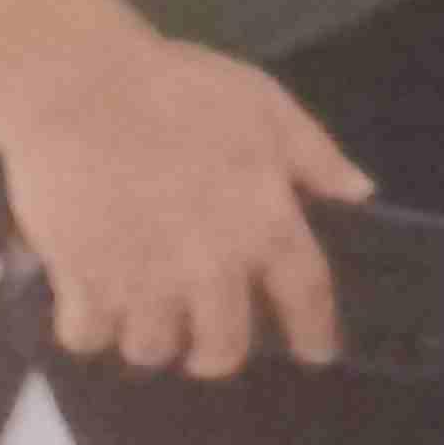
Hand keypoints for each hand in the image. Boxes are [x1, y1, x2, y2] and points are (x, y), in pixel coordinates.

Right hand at [0, 29, 370, 376]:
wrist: (84, 89)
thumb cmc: (181, 89)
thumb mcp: (267, 107)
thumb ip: (316, 156)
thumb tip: (360, 192)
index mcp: (265, 225)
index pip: (307, 297)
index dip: (316, 333)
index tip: (317, 354)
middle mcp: (211, 268)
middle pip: (223, 347)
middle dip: (218, 354)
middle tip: (208, 344)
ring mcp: (145, 281)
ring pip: (153, 349)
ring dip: (154, 340)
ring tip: (149, 318)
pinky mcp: (83, 282)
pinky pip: (87, 336)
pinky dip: (90, 329)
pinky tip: (92, 307)